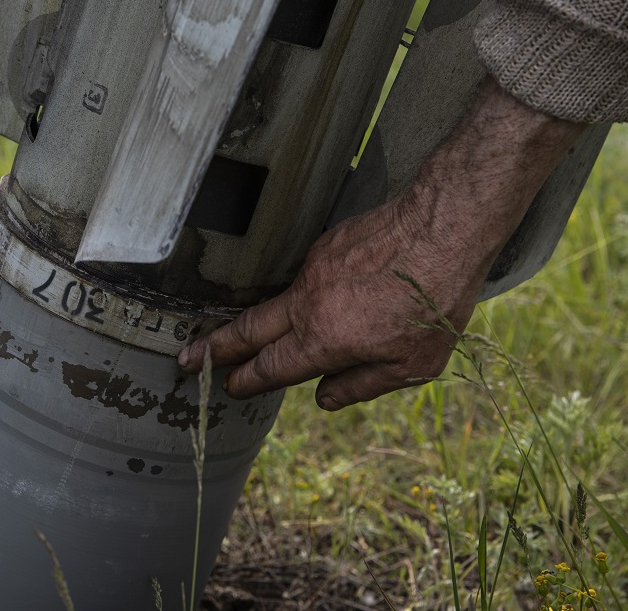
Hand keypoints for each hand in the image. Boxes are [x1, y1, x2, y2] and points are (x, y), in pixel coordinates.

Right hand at [177, 188, 479, 409]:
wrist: (441, 229)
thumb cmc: (433, 303)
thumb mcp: (412, 366)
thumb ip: (361, 385)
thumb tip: (323, 398)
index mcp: (324, 340)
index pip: (272, 368)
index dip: (247, 381)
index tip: (229, 388)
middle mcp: (307, 304)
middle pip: (249, 330)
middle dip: (215, 349)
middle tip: (186, 360)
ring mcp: (312, 270)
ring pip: (276, 302)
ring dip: (257, 320)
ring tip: (240, 334)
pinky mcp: (325, 245)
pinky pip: (304, 277)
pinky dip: (302, 293)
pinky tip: (320, 297)